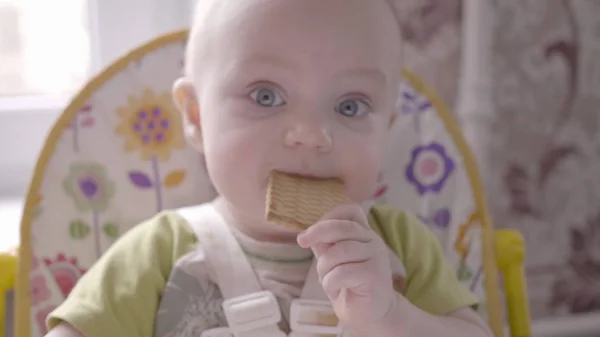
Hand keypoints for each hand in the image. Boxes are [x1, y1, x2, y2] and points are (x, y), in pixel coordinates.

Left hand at [297, 204, 396, 328]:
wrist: (370, 314)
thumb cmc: (349, 286)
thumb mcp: (334, 261)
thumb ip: (326, 245)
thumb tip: (309, 234)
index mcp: (364, 234)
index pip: (352, 211)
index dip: (330, 215)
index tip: (311, 230)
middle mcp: (373, 241)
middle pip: (342, 227)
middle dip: (317, 232)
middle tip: (301, 241)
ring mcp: (376, 257)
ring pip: (338, 253)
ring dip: (324, 268)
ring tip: (327, 280)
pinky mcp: (374, 275)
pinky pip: (341, 273)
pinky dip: (330, 283)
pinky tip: (335, 289)